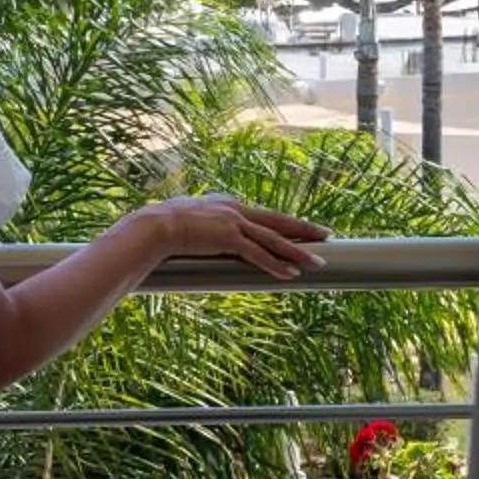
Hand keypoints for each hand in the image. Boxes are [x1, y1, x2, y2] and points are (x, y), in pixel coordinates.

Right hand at [148, 195, 328, 280]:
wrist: (153, 226)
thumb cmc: (160, 226)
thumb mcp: (184, 222)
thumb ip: (196, 229)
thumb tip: (194, 237)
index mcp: (226, 204)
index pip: (262, 215)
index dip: (282, 223)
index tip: (299, 228)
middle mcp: (234, 209)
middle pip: (277, 221)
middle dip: (303, 229)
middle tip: (326, 234)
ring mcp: (233, 223)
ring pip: (274, 238)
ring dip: (298, 252)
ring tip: (318, 261)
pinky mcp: (228, 238)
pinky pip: (258, 254)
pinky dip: (276, 264)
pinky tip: (290, 273)